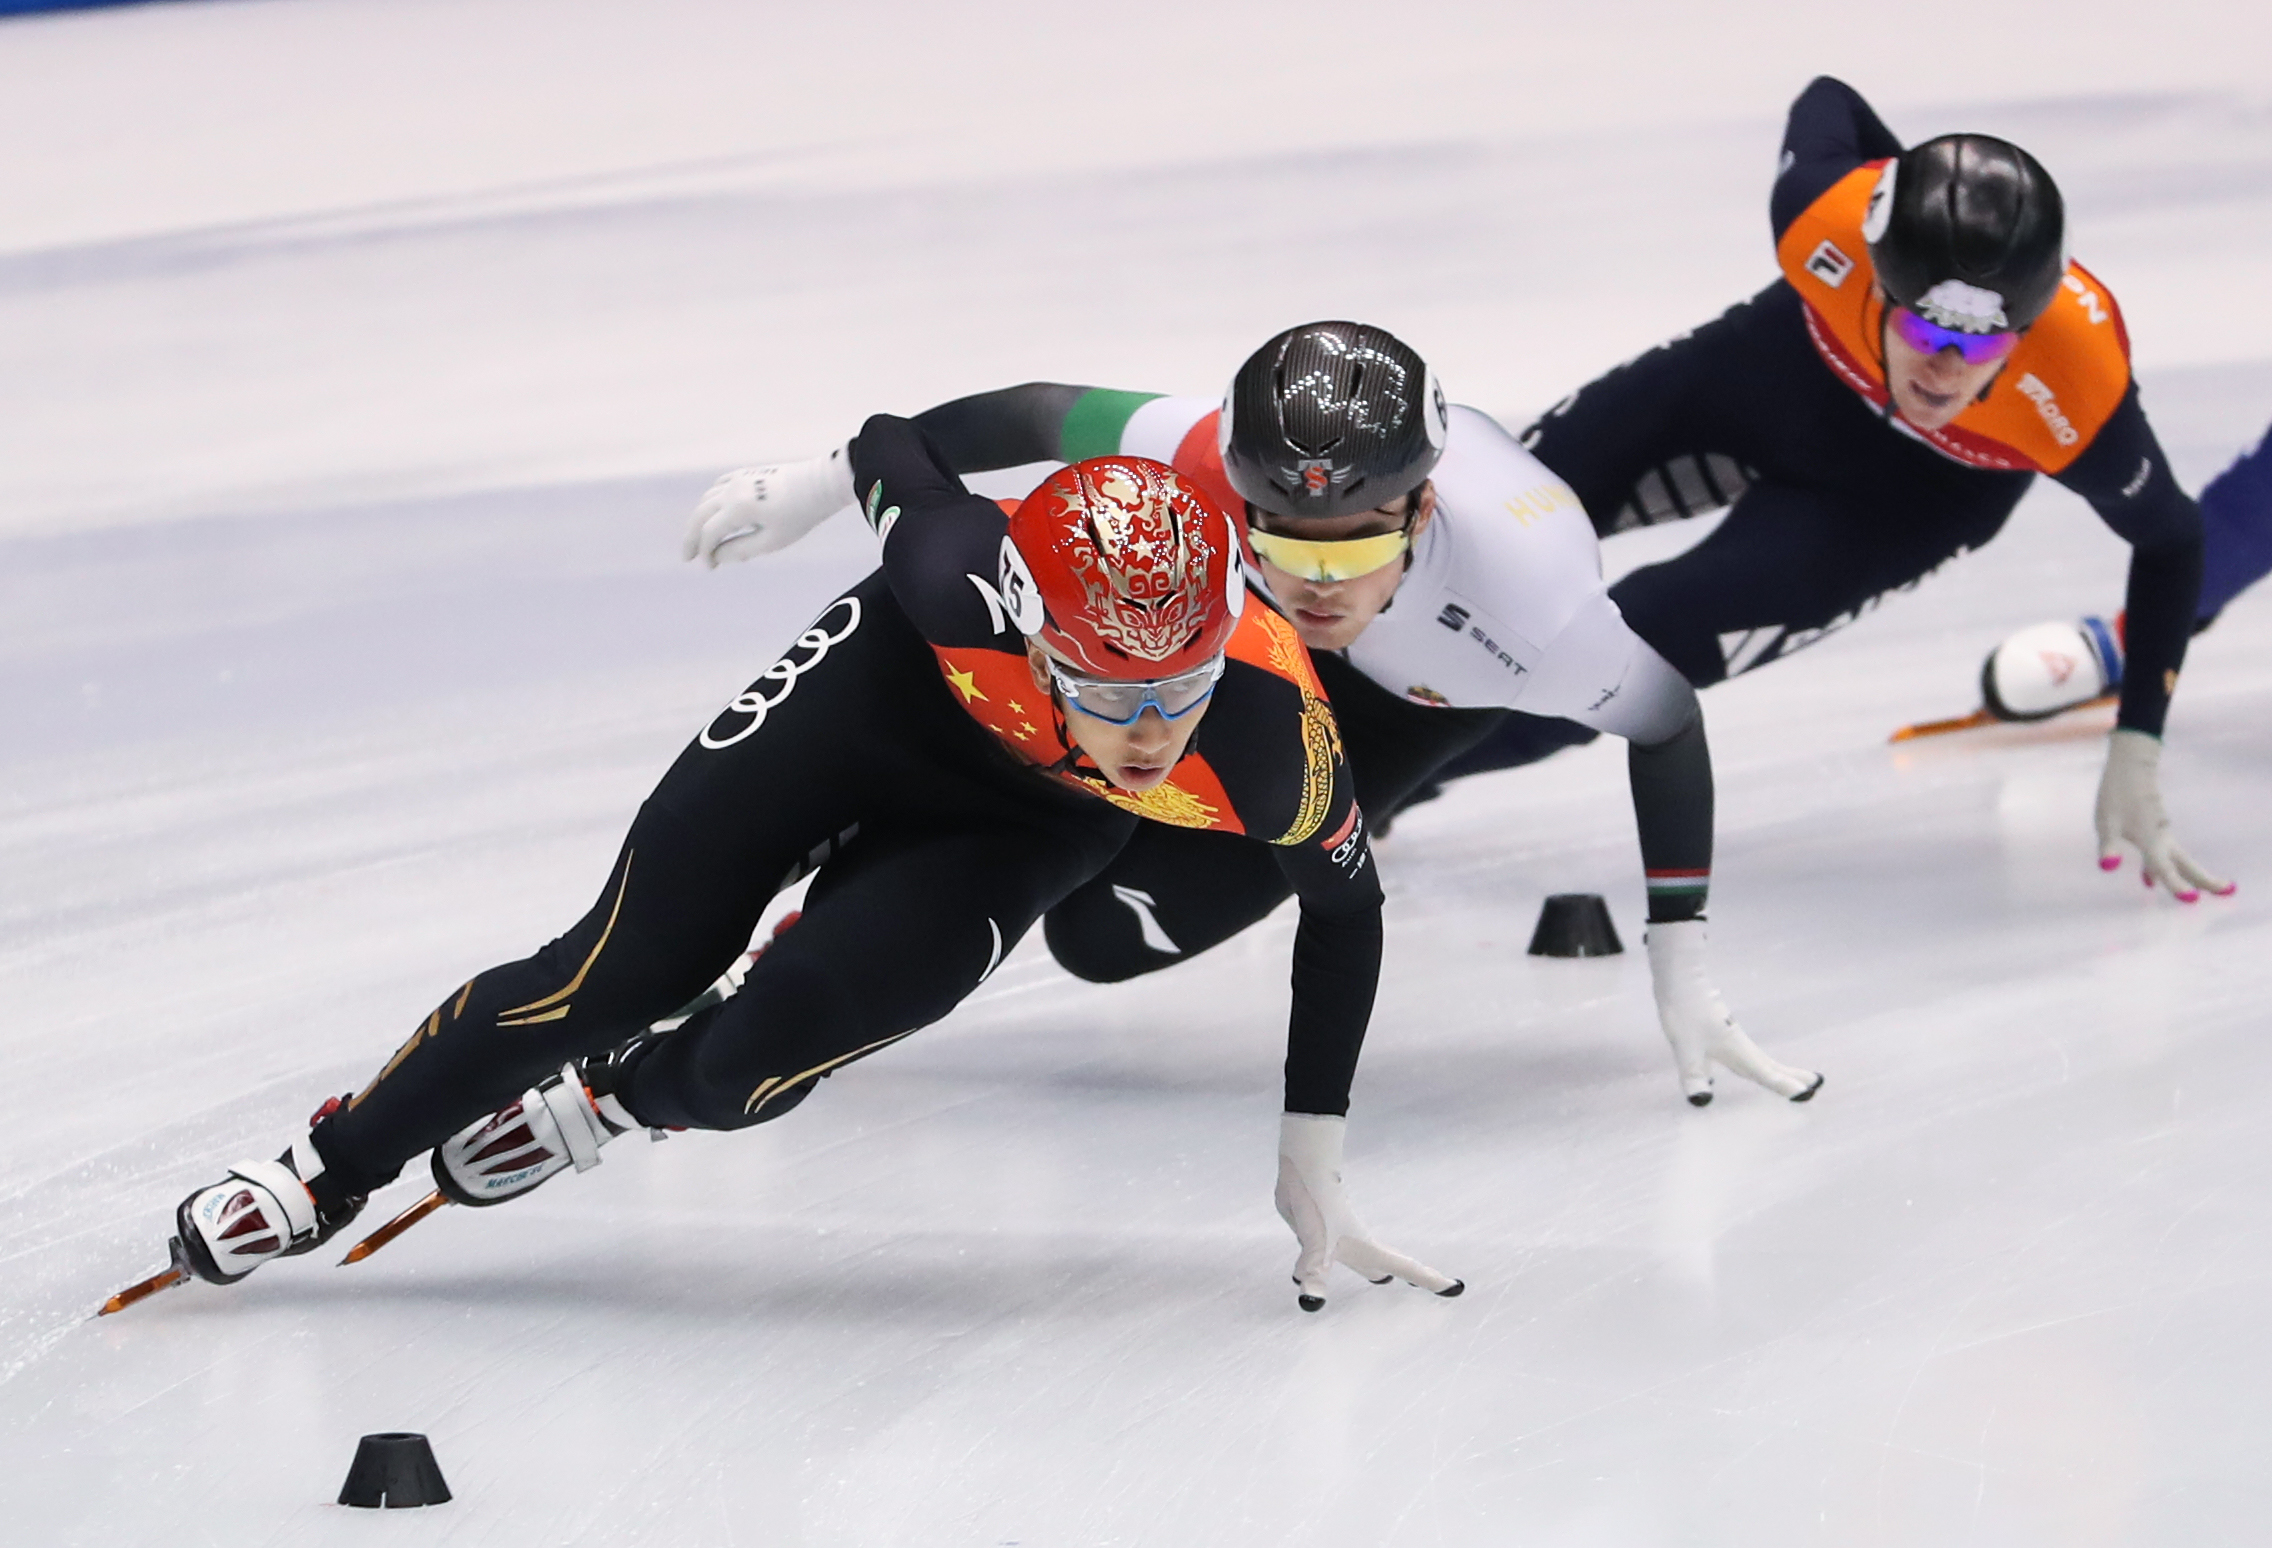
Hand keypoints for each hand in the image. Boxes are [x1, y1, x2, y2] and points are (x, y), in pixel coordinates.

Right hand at [683, 449, 854, 566]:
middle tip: (687, 557)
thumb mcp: (772, 541)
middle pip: (700, 515)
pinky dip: (710, 502)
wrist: (820, 484)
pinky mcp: (746, 474)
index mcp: (738, 508)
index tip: (710, 568)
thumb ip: (741, 550)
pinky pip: (718, 487)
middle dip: (692, 538)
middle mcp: (732, 491)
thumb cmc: (800, 516)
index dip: (706, 552)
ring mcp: (738, 479)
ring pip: (707, 500)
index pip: (710, 533)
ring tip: (699, 539)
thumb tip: (716, 557)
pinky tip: (712, 513)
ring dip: (699, 520)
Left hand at [1273, 1113, 1461, 1311]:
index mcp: (1365, 1247)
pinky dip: (1328, 1270)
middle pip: (1389, 1263)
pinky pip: (1329, 1260)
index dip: (1429, 1279)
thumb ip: (1315, 1270)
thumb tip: (1311, 1302)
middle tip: (1431, 1285)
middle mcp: (1356, 1244)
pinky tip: (1320, 1269)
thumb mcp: (1316, 1240)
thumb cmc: (1316, 1201)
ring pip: (1362, 1259)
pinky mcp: (1317, 1235)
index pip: (1405, 1267)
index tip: (1454, 1287)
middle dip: (1411, 1275)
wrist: (1300, 1170)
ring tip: (1384, 1279)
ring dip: (1375, 1270)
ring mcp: (1338, 1239)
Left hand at [1646, 919, 1821, 1105]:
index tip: (1806, 1095)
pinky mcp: (1722, 1032)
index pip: (1765, 1074)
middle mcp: (1740, 1045)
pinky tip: (1744, 1067)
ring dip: (1777, 1070)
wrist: (1680, 982)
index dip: (1784, 1086)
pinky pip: (1746, 1054)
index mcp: (1737, 1051)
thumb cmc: (1684, 1014)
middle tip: (1816, 1085)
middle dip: (1791, 1077)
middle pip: (1770, 1065)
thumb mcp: (1686, 1049)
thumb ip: (1694, 1075)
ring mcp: (1732, 1037)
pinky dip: (1756, 1064)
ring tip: (1796, 1077)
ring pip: (1760, 1058)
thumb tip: (1701, 1102)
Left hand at [2095, 728, 2232, 901]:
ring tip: (2197, 894)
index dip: (2176, 886)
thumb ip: (2108, 847)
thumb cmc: (2116, 795)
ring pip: (2179, 860)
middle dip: (2206, 880)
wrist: (2130, 768)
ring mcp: (2161, 834)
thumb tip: (2107, 868)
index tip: (2193, 901)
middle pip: (2187, 864)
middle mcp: (2161, 838)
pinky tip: (2148, 880)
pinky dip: (2164, 869)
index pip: (2165, 868)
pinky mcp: (2155, 830)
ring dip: (2189, 876)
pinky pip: (2163, 855)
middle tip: (2228, 893)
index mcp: (2151, 839)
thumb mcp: (2106, 823)